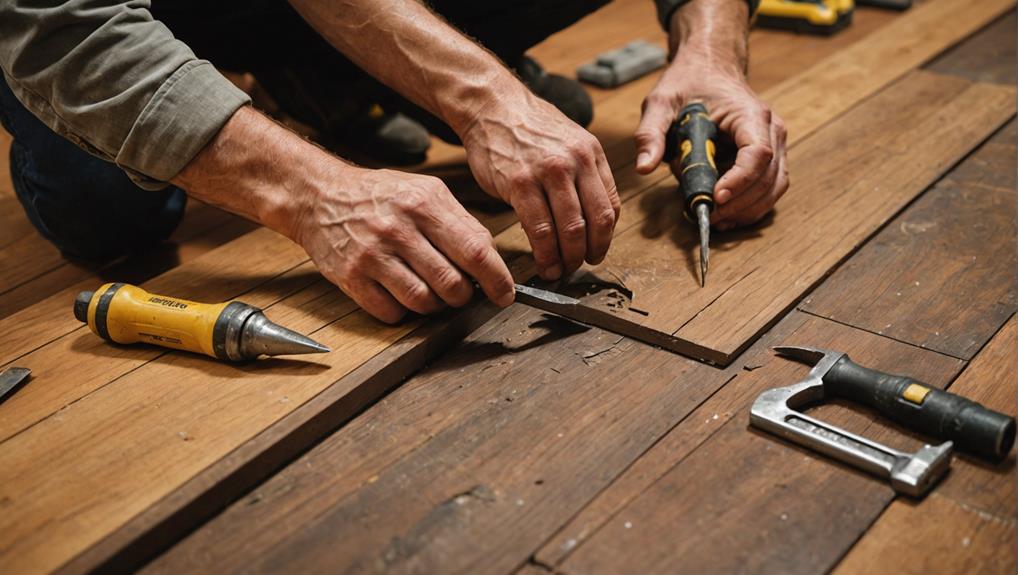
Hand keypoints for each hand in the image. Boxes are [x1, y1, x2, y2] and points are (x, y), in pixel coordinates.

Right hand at [295, 166, 514, 322]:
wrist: (320, 196)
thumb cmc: (379, 196)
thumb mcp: (426, 192)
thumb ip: (461, 221)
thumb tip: (491, 257)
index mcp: (424, 203)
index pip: (475, 250)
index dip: (496, 279)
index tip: (504, 294)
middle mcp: (398, 228)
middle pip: (451, 283)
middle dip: (463, 296)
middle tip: (460, 291)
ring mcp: (373, 254)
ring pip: (423, 302)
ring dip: (435, 306)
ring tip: (430, 292)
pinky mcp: (351, 277)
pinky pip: (391, 312)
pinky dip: (403, 311)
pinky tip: (401, 294)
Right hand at [460, 90, 619, 279]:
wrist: (493, 106)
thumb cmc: (527, 129)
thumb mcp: (568, 142)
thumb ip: (581, 176)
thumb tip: (588, 218)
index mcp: (592, 154)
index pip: (610, 206)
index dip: (605, 237)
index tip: (596, 252)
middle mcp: (575, 162)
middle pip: (595, 221)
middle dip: (589, 252)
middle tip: (579, 266)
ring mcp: (549, 172)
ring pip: (570, 228)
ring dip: (568, 258)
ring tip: (560, 270)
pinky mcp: (520, 183)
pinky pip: (539, 228)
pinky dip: (544, 253)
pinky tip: (543, 263)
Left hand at [635, 58, 787, 228]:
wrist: (708, 70)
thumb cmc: (687, 84)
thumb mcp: (661, 104)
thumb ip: (650, 134)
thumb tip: (644, 167)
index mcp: (748, 113)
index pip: (757, 153)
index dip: (739, 180)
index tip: (715, 198)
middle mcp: (771, 128)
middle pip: (768, 177)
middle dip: (740, 203)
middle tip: (708, 217)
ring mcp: (775, 143)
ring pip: (775, 187)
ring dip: (748, 210)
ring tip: (717, 220)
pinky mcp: (771, 157)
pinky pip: (770, 187)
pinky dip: (752, 206)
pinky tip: (727, 214)